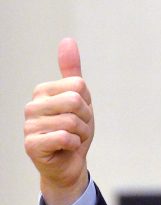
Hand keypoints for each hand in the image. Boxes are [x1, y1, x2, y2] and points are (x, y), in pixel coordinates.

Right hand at [24, 38, 93, 204]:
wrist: (70, 164)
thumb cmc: (74, 131)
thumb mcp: (80, 99)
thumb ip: (72, 70)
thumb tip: (67, 40)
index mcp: (43, 91)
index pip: (79, 86)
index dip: (88, 103)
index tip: (80, 114)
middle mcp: (32, 106)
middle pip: (76, 101)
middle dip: (86, 119)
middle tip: (78, 129)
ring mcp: (29, 126)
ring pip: (72, 121)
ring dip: (80, 134)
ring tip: (72, 139)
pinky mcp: (31, 144)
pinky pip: (64, 137)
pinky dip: (73, 144)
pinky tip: (65, 148)